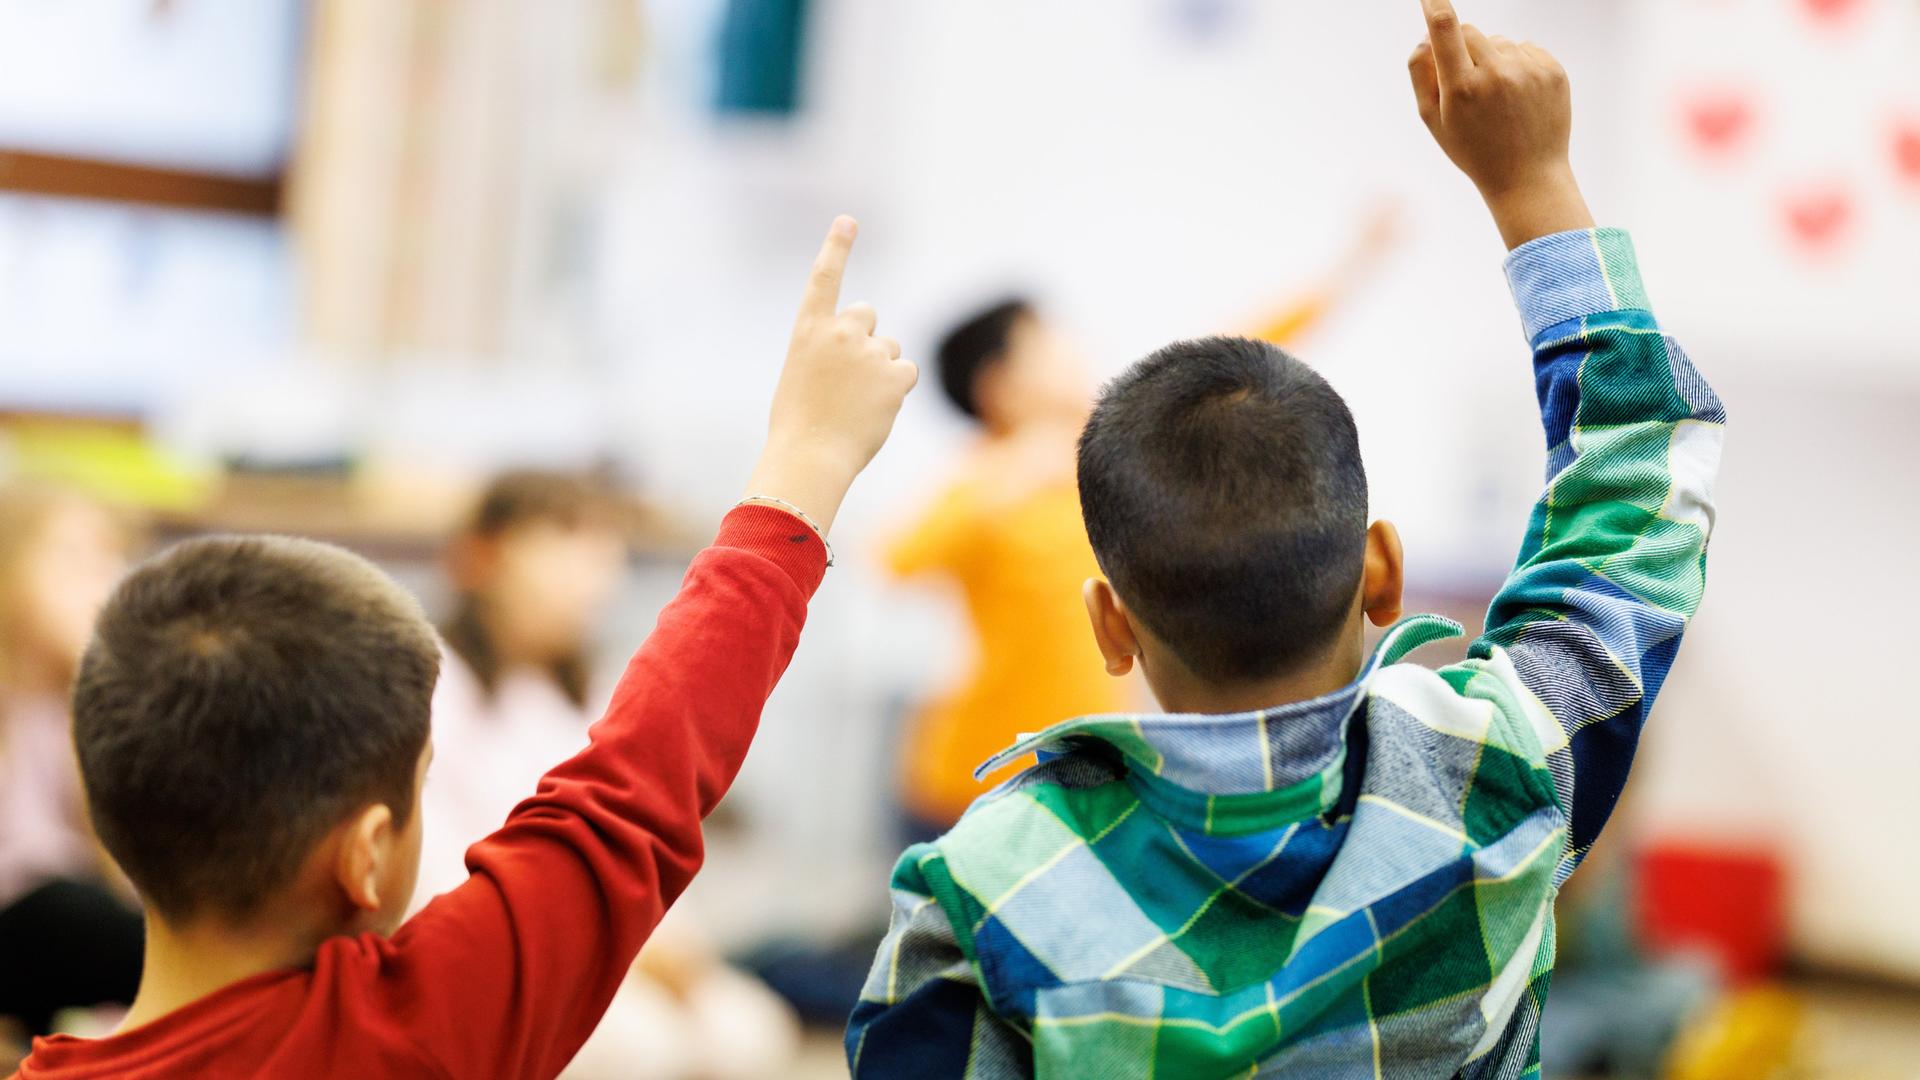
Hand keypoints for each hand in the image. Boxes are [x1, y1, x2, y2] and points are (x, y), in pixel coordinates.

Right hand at [746, 216, 917, 533]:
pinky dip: (896, 390)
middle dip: (866, 337)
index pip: (824, 278)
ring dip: (881, 370)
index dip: (837, 247)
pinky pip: (906, 372)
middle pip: (867, 314)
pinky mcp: (894, 374)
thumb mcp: (802, 376)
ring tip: (857, 403)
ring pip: (889, 349)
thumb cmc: (799, 425)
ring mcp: (868, 351)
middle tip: (850, 376)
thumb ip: (828, 354)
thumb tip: (865, 356)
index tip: (848, 221)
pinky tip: (876, 409)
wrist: (810, 456)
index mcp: (808, 330)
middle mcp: (839, 332)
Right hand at [1409, 0, 1595, 248]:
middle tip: (1466, 85)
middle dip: (1463, 48)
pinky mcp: (1553, 70)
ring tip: (1498, 100)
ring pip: (1499, 41)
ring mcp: (1528, 71)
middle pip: (1471, 31)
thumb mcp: (1433, 121)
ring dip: (1492, 60)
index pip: (1444, 28)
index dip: (1434, 4)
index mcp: (1461, 88)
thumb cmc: (1473, 150)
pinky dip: (1518, 65)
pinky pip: (1525, 49)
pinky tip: (1518, 97)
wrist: (1528, 178)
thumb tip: (1425, 36)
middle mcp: (1496, 74)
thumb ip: (1421, 74)